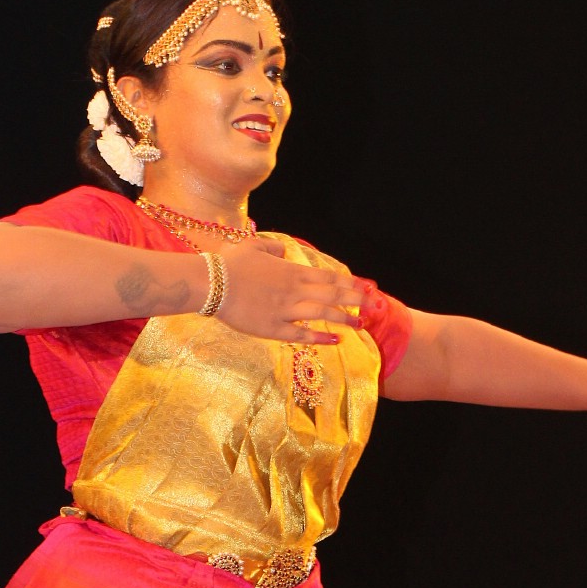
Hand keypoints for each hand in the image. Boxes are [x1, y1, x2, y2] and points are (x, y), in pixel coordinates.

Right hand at [216, 240, 366, 344]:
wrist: (211, 283)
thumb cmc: (229, 264)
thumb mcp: (253, 247)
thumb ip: (272, 250)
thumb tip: (283, 253)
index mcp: (291, 271)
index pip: (328, 277)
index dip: (350, 283)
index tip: (367, 286)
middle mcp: (294, 290)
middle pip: (332, 294)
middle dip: (356, 300)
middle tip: (375, 305)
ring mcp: (285, 310)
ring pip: (322, 314)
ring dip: (343, 318)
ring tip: (361, 324)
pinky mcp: (273, 328)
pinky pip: (301, 333)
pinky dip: (319, 337)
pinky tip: (334, 340)